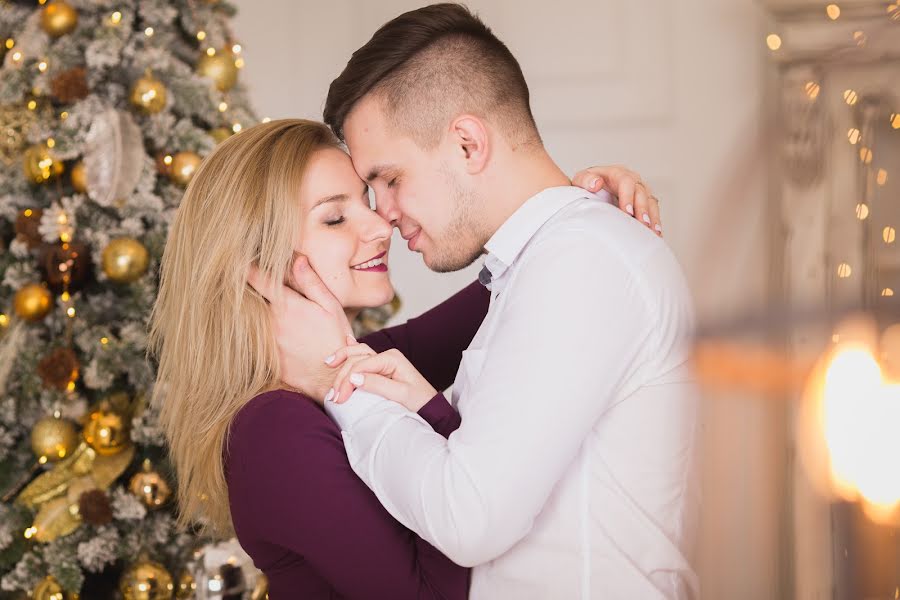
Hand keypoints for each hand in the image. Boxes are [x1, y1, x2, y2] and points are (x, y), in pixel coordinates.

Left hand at [247, 254, 353, 401]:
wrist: (332, 378)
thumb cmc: (336, 339)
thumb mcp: (331, 307)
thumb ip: (312, 283)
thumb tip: (298, 260)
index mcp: (287, 306)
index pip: (258, 280)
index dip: (246, 268)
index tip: (238, 261)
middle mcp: (272, 322)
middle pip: (249, 300)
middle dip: (246, 291)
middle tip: (239, 282)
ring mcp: (266, 342)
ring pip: (249, 321)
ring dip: (250, 313)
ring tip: (250, 309)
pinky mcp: (266, 358)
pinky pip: (253, 342)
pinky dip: (254, 335)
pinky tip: (262, 334)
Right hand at [327, 345, 437, 412]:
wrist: (431, 408)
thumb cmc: (420, 402)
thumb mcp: (401, 395)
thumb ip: (378, 384)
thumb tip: (353, 377)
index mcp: (392, 358)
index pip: (361, 365)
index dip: (347, 381)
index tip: (339, 399)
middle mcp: (386, 356)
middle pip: (356, 359)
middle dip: (342, 376)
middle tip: (333, 397)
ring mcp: (383, 361)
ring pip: (357, 354)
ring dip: (342, 361)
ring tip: (328, 366)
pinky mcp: (381, 369)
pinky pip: (362, 356)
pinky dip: (350, 352)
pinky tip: (344, 345)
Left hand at [571, 165, 661, 236]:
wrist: (593, 190)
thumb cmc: (588, 185)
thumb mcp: (582, 179)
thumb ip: (586, 179)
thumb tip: (596, 183)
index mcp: (618, 174)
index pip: (626, 182)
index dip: (628, 197)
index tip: (627, 212)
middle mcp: (632, 181)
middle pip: (642, 193)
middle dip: (643, 210)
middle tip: (643, 224)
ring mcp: (640, 191)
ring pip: (651, 202)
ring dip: (653, 217)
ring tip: (653, 232)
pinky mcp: (644, 202)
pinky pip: (653, 211)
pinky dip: (655, 223)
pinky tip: (656, 235)